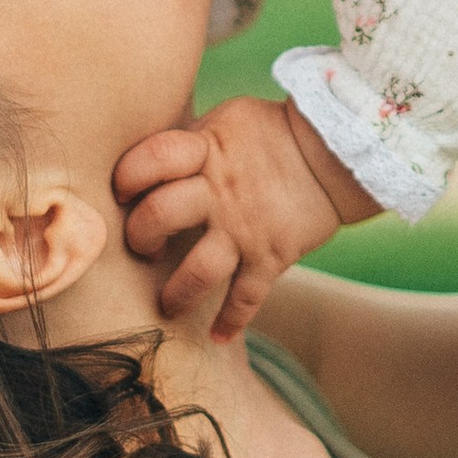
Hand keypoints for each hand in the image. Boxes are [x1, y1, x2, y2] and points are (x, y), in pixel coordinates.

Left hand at [112, 97, 376, 339]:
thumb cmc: (271, 133)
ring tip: (167, 305)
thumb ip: (187, 143)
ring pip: (199, 269)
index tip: (121, 193)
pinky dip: (232, 321)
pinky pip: (248, 297)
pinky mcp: (273, 256)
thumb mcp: (225, 122)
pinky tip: (219, 336)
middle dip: (140, 236)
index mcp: (206, 150)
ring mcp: (247, 227)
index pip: (150, 160)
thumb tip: (143, 162)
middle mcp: (221, 191)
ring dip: (176, 293)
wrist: (337, 152)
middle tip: (144, 246)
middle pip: (160, 215)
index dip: (126, 177)